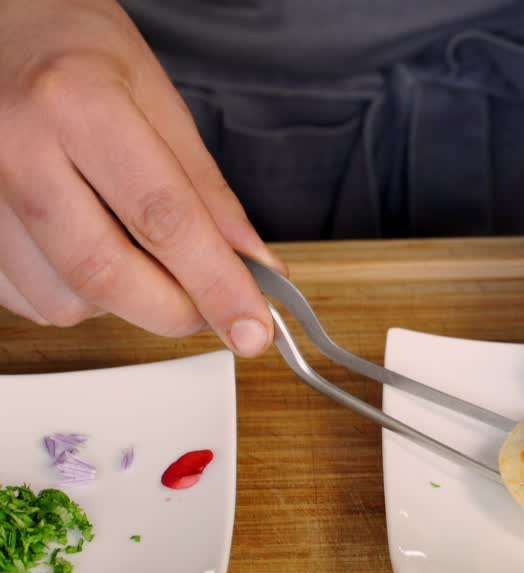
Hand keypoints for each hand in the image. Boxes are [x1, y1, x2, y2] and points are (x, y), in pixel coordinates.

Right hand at [0, 0, 282, 353]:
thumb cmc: (73, 47)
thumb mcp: (158, 98)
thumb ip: (206, 191)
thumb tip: (254, 265)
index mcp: (76, 104)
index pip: (163, 220)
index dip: (217, 285)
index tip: (253, 328)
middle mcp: (16, 149)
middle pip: (105, 275)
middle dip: (175, 311)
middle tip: (213, 308)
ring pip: (62, 298)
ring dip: (123, 302)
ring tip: (143, 256)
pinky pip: (25, 297)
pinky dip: (75, 295)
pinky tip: (93, 250)